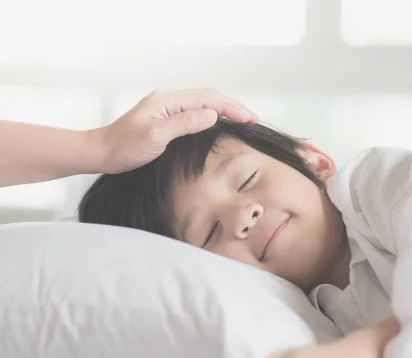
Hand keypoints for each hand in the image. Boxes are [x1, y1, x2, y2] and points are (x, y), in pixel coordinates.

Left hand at [91, 88, 258, 173]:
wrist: (103, 152)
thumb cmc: (125, 147)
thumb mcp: (156, 136)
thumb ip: (185, 123)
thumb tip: (213, 114)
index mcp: (168, 100)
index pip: (209, 99)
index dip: (233, 108)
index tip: (251, 119)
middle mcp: (170, 99)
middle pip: (210, 97)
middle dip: (234, 106)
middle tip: (254, 119)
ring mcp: (168, 107)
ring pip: (204, 103)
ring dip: (226, 109)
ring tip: (244, 119)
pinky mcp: (167, 117)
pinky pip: (196, 110)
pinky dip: (214, 114)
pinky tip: (221, 122)